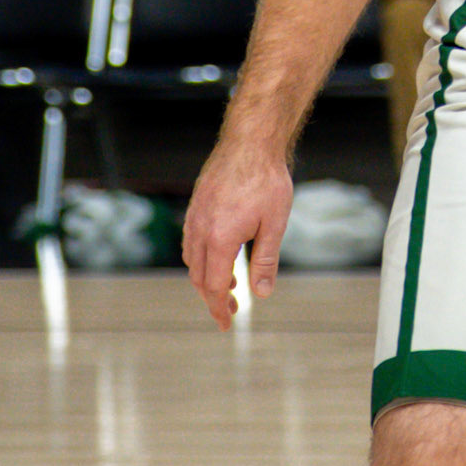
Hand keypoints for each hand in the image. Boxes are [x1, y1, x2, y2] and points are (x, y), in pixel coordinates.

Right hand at [182, 138, 294, 329]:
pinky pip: (191, 242)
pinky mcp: (196, 206)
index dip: (220, 308)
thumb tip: (261, 293)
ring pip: (193, 260)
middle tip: (231, 313)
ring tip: (229, 287)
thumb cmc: (267, 180)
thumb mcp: (274, 224)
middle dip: (214, 298)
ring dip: (207, 278)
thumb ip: (266, 260)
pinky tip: (217, 258)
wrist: (250, 142)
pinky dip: (201, 259)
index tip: (227, 324)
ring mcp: (194, 217)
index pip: (215, 285)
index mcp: (220, 239)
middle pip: (200, 277)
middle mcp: (200, 230)